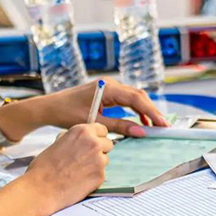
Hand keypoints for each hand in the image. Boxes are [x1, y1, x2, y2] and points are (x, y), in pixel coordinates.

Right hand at [22, 123, 112, 212]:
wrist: (42, 188)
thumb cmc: (44, 167)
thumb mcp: (58, 143)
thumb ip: (73, 139)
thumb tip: (80, 140)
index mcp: (82, 131)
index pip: (102, 129)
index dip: (97, 137)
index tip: (93, 142)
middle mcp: (93, 143)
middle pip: (108, 144)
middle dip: (100, 150)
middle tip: (86, 159)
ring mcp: (99, 160)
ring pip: (105, 160)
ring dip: (96, 164)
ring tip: (79, 171)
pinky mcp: (100, 176)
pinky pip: (101, 174)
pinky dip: (93, 177)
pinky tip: (79, 181)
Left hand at [47, 80, 167, 136]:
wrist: (51, 107)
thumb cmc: (68, 114)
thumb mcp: (95, 123)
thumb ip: (119, 126)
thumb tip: (142, 132)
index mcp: (108, 88)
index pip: (137, 99)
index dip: (152, 112)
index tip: (162, 124)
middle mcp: (110, 84)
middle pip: (138, 96)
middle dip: (152, 111)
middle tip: (164, 126)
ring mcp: (109, 86)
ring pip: (134, 96)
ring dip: (145, 110)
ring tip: (155, 125)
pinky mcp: (106, 92)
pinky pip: (126, 99)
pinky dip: (135, 109)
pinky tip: (141, 121)